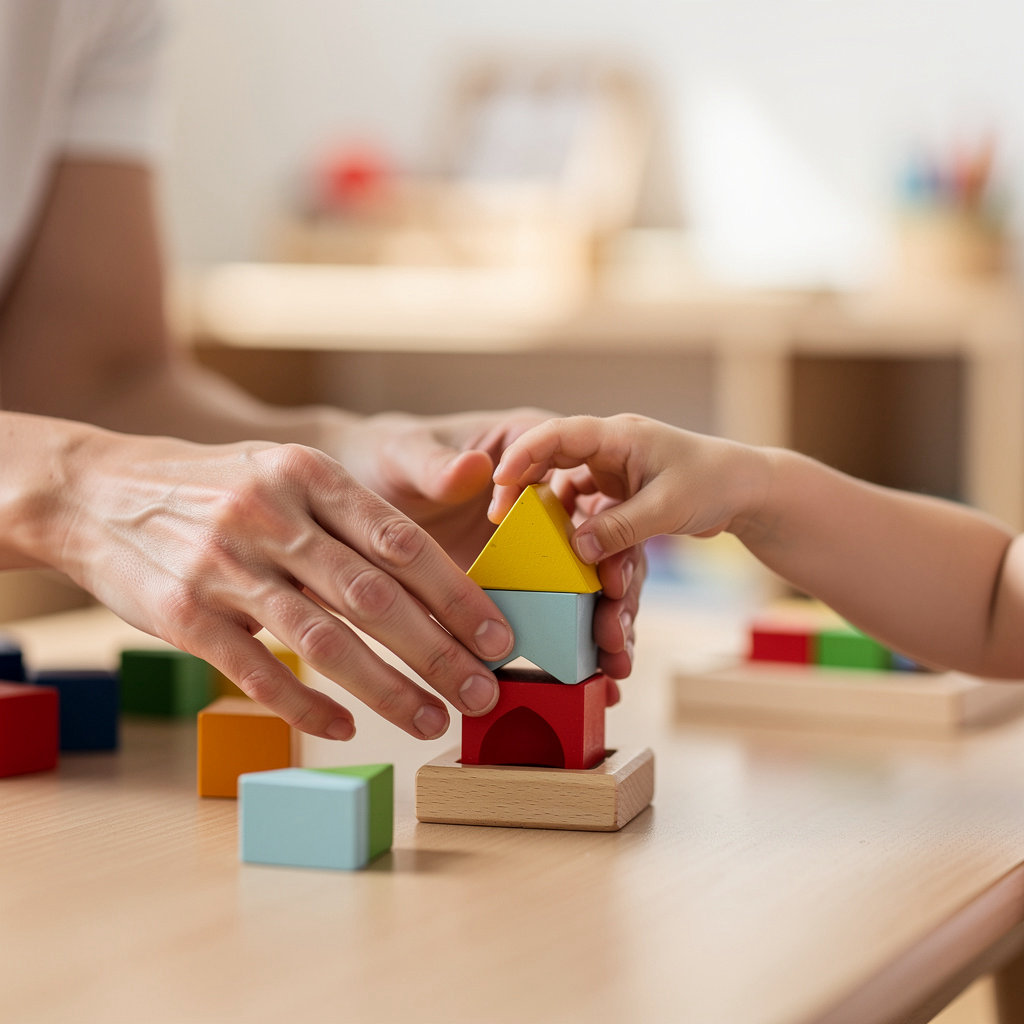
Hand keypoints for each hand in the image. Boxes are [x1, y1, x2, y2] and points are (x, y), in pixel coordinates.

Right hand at [53, 431, 515, 739]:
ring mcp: (223, 566)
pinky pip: (257, 670)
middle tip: (482, 692)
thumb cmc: (219, 488)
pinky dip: (305, 704)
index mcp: (309, 473)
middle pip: (373, 597)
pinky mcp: (183, 615)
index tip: (498, 638)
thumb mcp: (286, 471)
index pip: (401, 543)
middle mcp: (270, 515)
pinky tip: (343, 728)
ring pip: (323, 641)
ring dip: (386, 690)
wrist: (99, 493)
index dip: (458, 596)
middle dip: (438, 651)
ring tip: (431, 720)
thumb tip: (437, 585)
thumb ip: (356, 517)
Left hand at [335, 408, 646, 678]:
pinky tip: (594, 675)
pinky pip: (558, 610)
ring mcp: (541, 540)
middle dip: (617, 585)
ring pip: (591, 579)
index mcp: (535, 443)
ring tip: (613, 663)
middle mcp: (550, 491)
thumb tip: (474, 467)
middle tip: (616, 629)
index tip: (604, 566)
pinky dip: (578, 641)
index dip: (603, 524)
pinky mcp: (525, 579)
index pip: (583, 479)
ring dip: (607, 621)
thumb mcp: (406, 454)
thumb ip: (437, 466)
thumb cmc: (386, 454)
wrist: (362, 493)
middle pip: (603, 535)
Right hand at [491, 415, 770, 677]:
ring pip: (564, 482)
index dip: (526, 453)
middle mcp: (611, 447)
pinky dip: (570, 520)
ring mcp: (613, 468)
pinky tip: (561, 541)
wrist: (747, 489)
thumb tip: (577, 549)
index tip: (500, 479)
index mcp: (621, 436)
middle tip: (500, 514)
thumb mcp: (666, 508)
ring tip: (522, 531)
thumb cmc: (715, 482)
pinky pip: (583, 503)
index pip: (561, 434)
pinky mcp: (619, 490)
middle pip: (552, 455)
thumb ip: (620, 529)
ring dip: (544, 506)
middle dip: (522, 481)